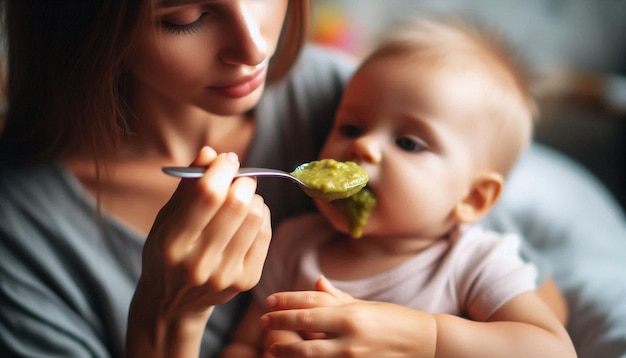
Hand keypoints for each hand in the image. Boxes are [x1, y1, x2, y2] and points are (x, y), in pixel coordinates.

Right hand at [127, 147, 271, 356]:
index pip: (208, 196)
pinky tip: (249, 216)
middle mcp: (199, 262)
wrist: (173, 303)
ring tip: (243, 198)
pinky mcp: (245, 281)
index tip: (227, 159)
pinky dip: (261, 216)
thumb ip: (187, 186)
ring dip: (253, 198)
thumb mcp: (166, 219)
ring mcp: (224, 275)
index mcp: (172, 242)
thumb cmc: (167, 252)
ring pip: (255, 217)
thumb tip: (210, 152)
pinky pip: (265, 234)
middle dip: (243, 181)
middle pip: (237, 205)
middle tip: (239, 177)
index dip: (222, 169)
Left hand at [260, 276, 436, 357]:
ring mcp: (352, 356)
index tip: (269, 301)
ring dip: (288, 350)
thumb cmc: (394, 320)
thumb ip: (337, 297)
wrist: (425, 344)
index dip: (287, 301)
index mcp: (351, 312)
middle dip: (280, 323)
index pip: (311, 302)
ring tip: (273, 349)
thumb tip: (316, 282)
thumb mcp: (366, 305)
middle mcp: (350, 333)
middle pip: (305, 324)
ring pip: (309, 353)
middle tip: (262, 322)